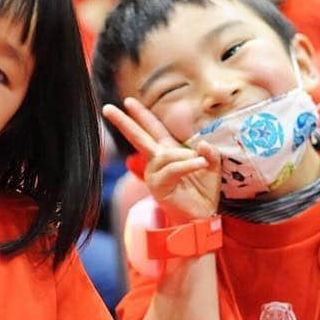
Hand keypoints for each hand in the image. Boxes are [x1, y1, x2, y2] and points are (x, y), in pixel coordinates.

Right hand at [102, 98, 220, 222]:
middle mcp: (156, 161)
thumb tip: (201, 144)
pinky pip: (173, 167)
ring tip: (202, 164)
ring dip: (187, 157)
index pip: (153, 129)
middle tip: (107, 108)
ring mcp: (154, 174)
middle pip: (139, 137)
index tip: (128, 101)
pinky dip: (189, 164)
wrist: (199, 218)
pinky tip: (201, 164)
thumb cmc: (203, 192)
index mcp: (166, 152)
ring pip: (166, 153)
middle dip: (124, 122)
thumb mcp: (212, 166)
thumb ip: (210, 152)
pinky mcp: (158, 185)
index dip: (141, 115)